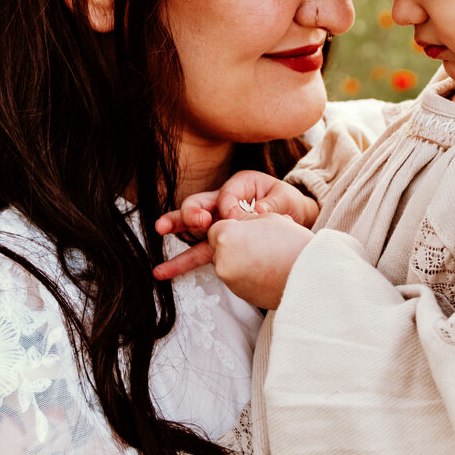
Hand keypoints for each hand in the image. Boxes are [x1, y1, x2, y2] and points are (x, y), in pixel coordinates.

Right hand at [154, 172, 318, 280]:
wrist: (296, 219)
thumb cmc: (289, 204)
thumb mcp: (285, 199)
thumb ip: (271, 205)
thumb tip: (256, 212)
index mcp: (240, 184)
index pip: (226, 194)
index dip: (228, 206)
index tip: (237, 218)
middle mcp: (224, 200)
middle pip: (200, 203)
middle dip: (194, 212)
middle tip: (199, 222)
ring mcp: (219, 221)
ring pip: (192, 224)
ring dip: (175, 227)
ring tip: (159, 229)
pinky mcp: (219, 241)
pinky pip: (199, 248)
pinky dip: (182, 259)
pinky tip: (164, 270)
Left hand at [199, 212, 314, 308]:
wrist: (311, 276)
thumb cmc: (292, 243)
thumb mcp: (267, 218)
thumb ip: (244, 219)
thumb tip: (234, 221)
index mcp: (226, 237)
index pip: (216, 229)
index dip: (233, 227)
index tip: (249, 230)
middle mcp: (222, 261)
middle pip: (220, 249)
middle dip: (234, 245)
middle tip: (260, 243)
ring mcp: (230, 281)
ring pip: (228, 265)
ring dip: (240, 260)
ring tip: (267, 257)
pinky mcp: (241, 296)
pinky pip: (238, 280)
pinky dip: (248, 275)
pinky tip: (268, 270)